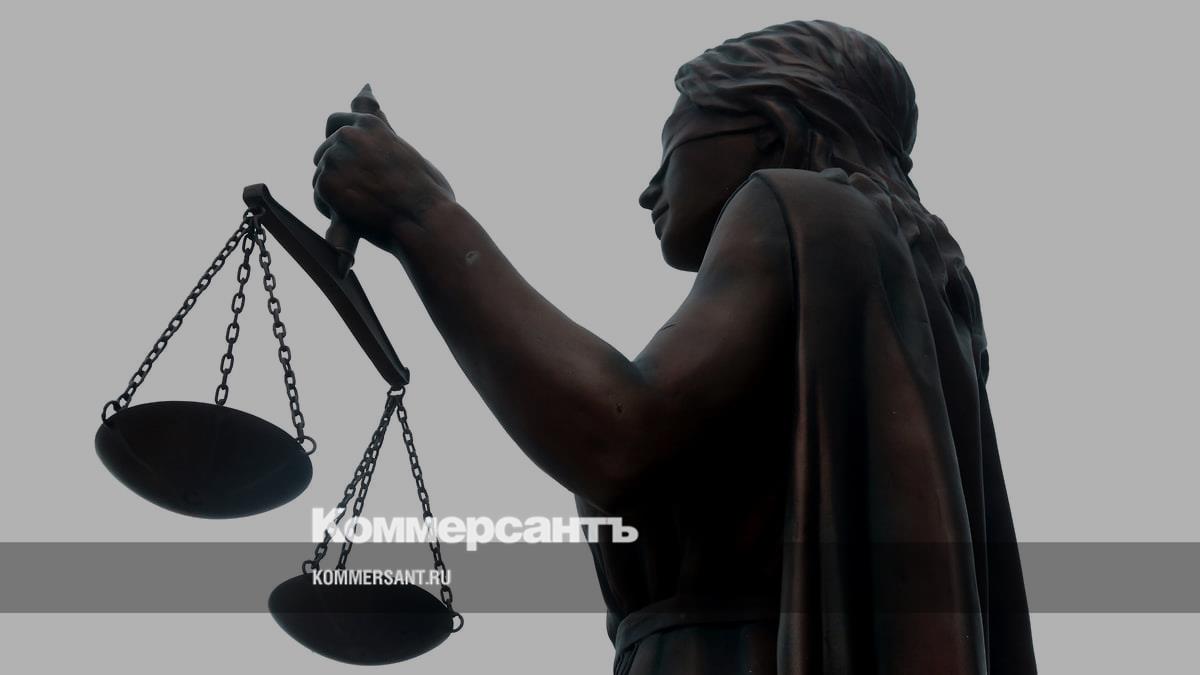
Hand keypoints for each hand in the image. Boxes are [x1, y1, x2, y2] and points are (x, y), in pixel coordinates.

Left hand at [312, 84, 454, 251]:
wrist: (423, 220)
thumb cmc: (427, 191)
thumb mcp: (406, 151)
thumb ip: (385, 132)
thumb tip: (374, 105)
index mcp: (370, 124)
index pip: (336, 122)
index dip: (339, 141)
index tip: (346, 157)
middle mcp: (348, 136)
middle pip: (324, 150)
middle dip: (337, 169)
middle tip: (362, 192)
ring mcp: (334, 159)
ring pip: (321, 175)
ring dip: (336, 191)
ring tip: (363, 208)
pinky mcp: (326, 184)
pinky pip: (319, 197)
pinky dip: (332, 210)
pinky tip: (354, 217)